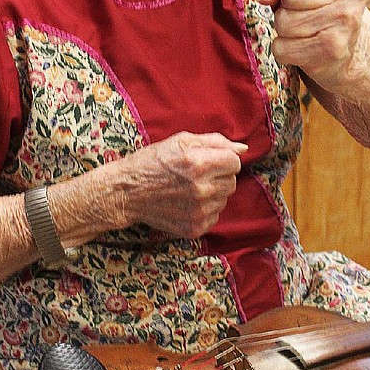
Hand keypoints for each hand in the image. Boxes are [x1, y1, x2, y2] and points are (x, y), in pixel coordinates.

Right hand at [121, 131, 246, 237]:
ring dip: (212, 193)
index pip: (235, 162)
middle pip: (232, 181)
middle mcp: (202, 189)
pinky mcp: (195, 228)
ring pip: (224, 199)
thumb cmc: (152, 161)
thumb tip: (243, 149)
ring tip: (188, 189)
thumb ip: (215, 142)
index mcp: (199, 164)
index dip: (223, 160)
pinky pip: (214, 216)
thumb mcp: (180, 141)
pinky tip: (186, 203)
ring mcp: (199, 212)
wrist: (127, 191)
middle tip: (195, 175)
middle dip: (218, 176)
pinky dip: (205, 210)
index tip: (208, 161)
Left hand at [257, 0, 369, 92]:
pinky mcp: (335, 50)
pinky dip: (284, 50)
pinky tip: (305, 44)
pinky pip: (282, 48)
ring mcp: (349, 19)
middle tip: (305, 8)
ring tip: (306, 26)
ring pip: (284, 22)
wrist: (346, 42)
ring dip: (285, 27)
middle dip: (286, 3)